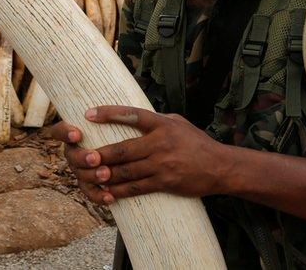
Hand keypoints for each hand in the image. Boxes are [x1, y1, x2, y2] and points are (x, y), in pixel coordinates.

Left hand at [49, 106, 232, 204]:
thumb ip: (156, 120)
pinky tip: (107, 192)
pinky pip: (137, 188)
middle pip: (124, 149)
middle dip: (101, 154)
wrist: (221, 167)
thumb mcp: (179, 123)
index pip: (132, 115)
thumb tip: (134, 116)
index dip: (110, 113)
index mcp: (162, 124)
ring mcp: (162, 164)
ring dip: (106, 175)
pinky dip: (120, 191)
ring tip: (90, 175)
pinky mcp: (165, 182)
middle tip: (84, 156)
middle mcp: (161, 143)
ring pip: (127, 171)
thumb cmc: (197, 143)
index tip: (89, 113)